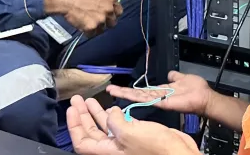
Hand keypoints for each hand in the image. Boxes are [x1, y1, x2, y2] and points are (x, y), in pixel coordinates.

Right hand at [44, 0, 121, 35]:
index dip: (113, 14)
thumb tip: (106, 5)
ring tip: (85, 21)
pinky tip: (81, 24)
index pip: (119, 11)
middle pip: (112, 23)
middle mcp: (108, 10)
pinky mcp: (92, 28)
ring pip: (101, 30)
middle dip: (105, 23)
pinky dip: (86, 32)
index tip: (107, 16)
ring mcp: (101, 19)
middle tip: (95, 20)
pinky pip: (91, 34)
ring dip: (95, 28)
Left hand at [67, 96, 198, 154]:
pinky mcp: (135, 136)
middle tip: (77, 100)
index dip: (74, 126)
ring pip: (104, 128)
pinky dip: (113, 115)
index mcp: (107, 152)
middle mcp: (113, 149)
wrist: (178, 153)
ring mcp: (124, 143)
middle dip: (83, 116)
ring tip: (88, 100)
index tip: (71, 109)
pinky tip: (112, 107)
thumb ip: (114, 122)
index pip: (82, 142)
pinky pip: (118, 125)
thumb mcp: (128, 133)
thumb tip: (111, 113)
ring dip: (96, 113)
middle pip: (91, 133)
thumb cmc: (154, 149)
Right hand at [106, 71, 212, 115]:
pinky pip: (149, 100)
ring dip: (126, 94)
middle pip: (138, 94)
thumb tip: (170, 73)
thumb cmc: (196, 89)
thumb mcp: (183, 78)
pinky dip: (138, 97)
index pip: (143, 90)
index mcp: (161, 91)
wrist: (205, 98)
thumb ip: (175, 77)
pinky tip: (128, 95)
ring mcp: (160, 100)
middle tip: (109, 89)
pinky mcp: (164, 103)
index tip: (119, 87)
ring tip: (113, 91)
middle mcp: (158, 96)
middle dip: (123, 92)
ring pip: (139, 97)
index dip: (132, 89)